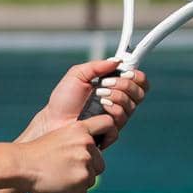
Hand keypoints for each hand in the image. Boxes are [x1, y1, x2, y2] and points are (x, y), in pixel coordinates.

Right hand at [16, 114, 114, 192]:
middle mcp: (86, 143)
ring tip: (61, 181)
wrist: (21, 165)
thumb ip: (74, 141)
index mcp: (79, 129)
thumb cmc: (34, 153)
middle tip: (67, 171)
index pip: (107, 123)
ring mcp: (85, 161)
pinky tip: (62, 190)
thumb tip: (88, 151)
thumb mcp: (57, 137)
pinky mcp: (83, 178)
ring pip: (93, 177)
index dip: (109, 133)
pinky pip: (85, 191)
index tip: (104, 142)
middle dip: (87, 169)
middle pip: (100, 161)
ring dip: (80, 182)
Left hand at [29, 59, 148, 149]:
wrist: (53, 119)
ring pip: (131, 106)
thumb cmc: (63, 98)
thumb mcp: (77, 75)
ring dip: (116, 97)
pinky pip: (122, 121)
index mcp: (114, 87)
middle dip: (124, 85)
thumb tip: (117, 61)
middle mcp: (118, 102)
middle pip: (139, 92)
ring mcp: (115, 117)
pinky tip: (100, 110)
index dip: (137, 76)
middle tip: (104, 84)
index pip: (139, 81)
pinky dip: (112, 112)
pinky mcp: (110, 131)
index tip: (126, 72)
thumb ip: (96, 66)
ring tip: (99, 96)